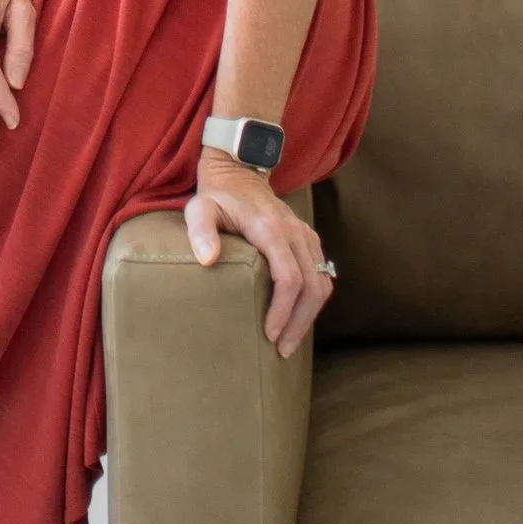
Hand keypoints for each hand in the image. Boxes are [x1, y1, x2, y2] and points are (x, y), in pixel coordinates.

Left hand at [184, 153, 335, 352]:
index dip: (283, 310)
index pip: (289, 278)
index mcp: (271, 229)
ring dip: (310, 316)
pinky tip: (299, 318)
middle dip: (300, 323)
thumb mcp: (199, 209)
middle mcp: (295, 233)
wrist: (239, 173)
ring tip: (290, 341)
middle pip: (312, 286)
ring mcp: (306, 236)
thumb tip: (208, 260)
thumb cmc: (217, 198)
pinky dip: (315, 301)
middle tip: (282, 350)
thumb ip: (200, 231)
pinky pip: (322, 274)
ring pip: (323, 283)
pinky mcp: (309, 240)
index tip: (268, 335)